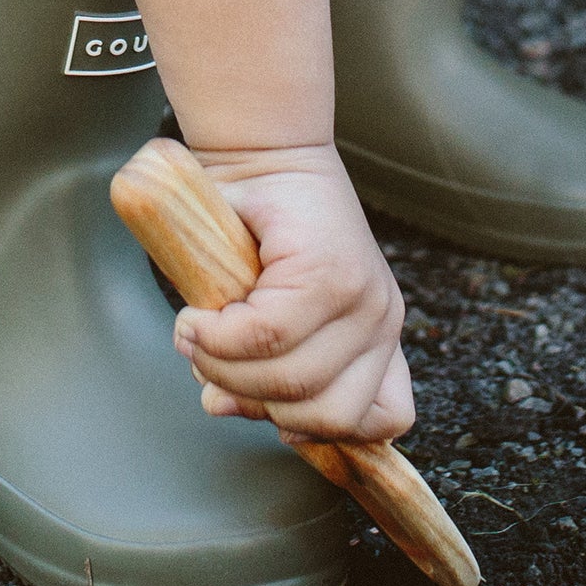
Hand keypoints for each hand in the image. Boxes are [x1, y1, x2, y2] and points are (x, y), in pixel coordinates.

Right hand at [170, 144, 413, 443]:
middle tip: (212, 364)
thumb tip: (221, 405)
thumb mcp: (278, 312)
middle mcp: (384, 322)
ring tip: (199, 336)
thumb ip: (265, 368)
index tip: (274, 416)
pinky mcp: (328, 272)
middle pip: (319, 413)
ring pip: (290, 381)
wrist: (266, 153)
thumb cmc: (264, 233)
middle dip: (251, 401)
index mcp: (380, 339)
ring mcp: (363, 298)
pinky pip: (266, 336)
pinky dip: (218, 337)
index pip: (387, 417)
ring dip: (226, 369)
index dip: (324, 432)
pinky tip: (198, 318)